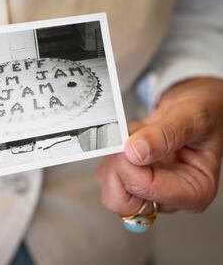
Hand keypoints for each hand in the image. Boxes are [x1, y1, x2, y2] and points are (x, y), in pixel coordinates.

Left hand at [97, 78, 222, 215]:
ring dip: (114, 159)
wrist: (193, 107)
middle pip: (124, 202)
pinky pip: (107, 177)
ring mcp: (149, 192)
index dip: (128, 162)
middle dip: (118, 168)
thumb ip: (166, 134)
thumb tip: (136, 151)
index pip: (146, 188)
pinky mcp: (132, 183)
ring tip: (135, 136)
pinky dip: (111, 156)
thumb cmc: (203, 114)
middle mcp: (170, 198)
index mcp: (195, 191)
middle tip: (127, 139)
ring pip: (111, 190)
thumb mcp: (192, 117)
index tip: (128, 139)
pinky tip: (130, 141)